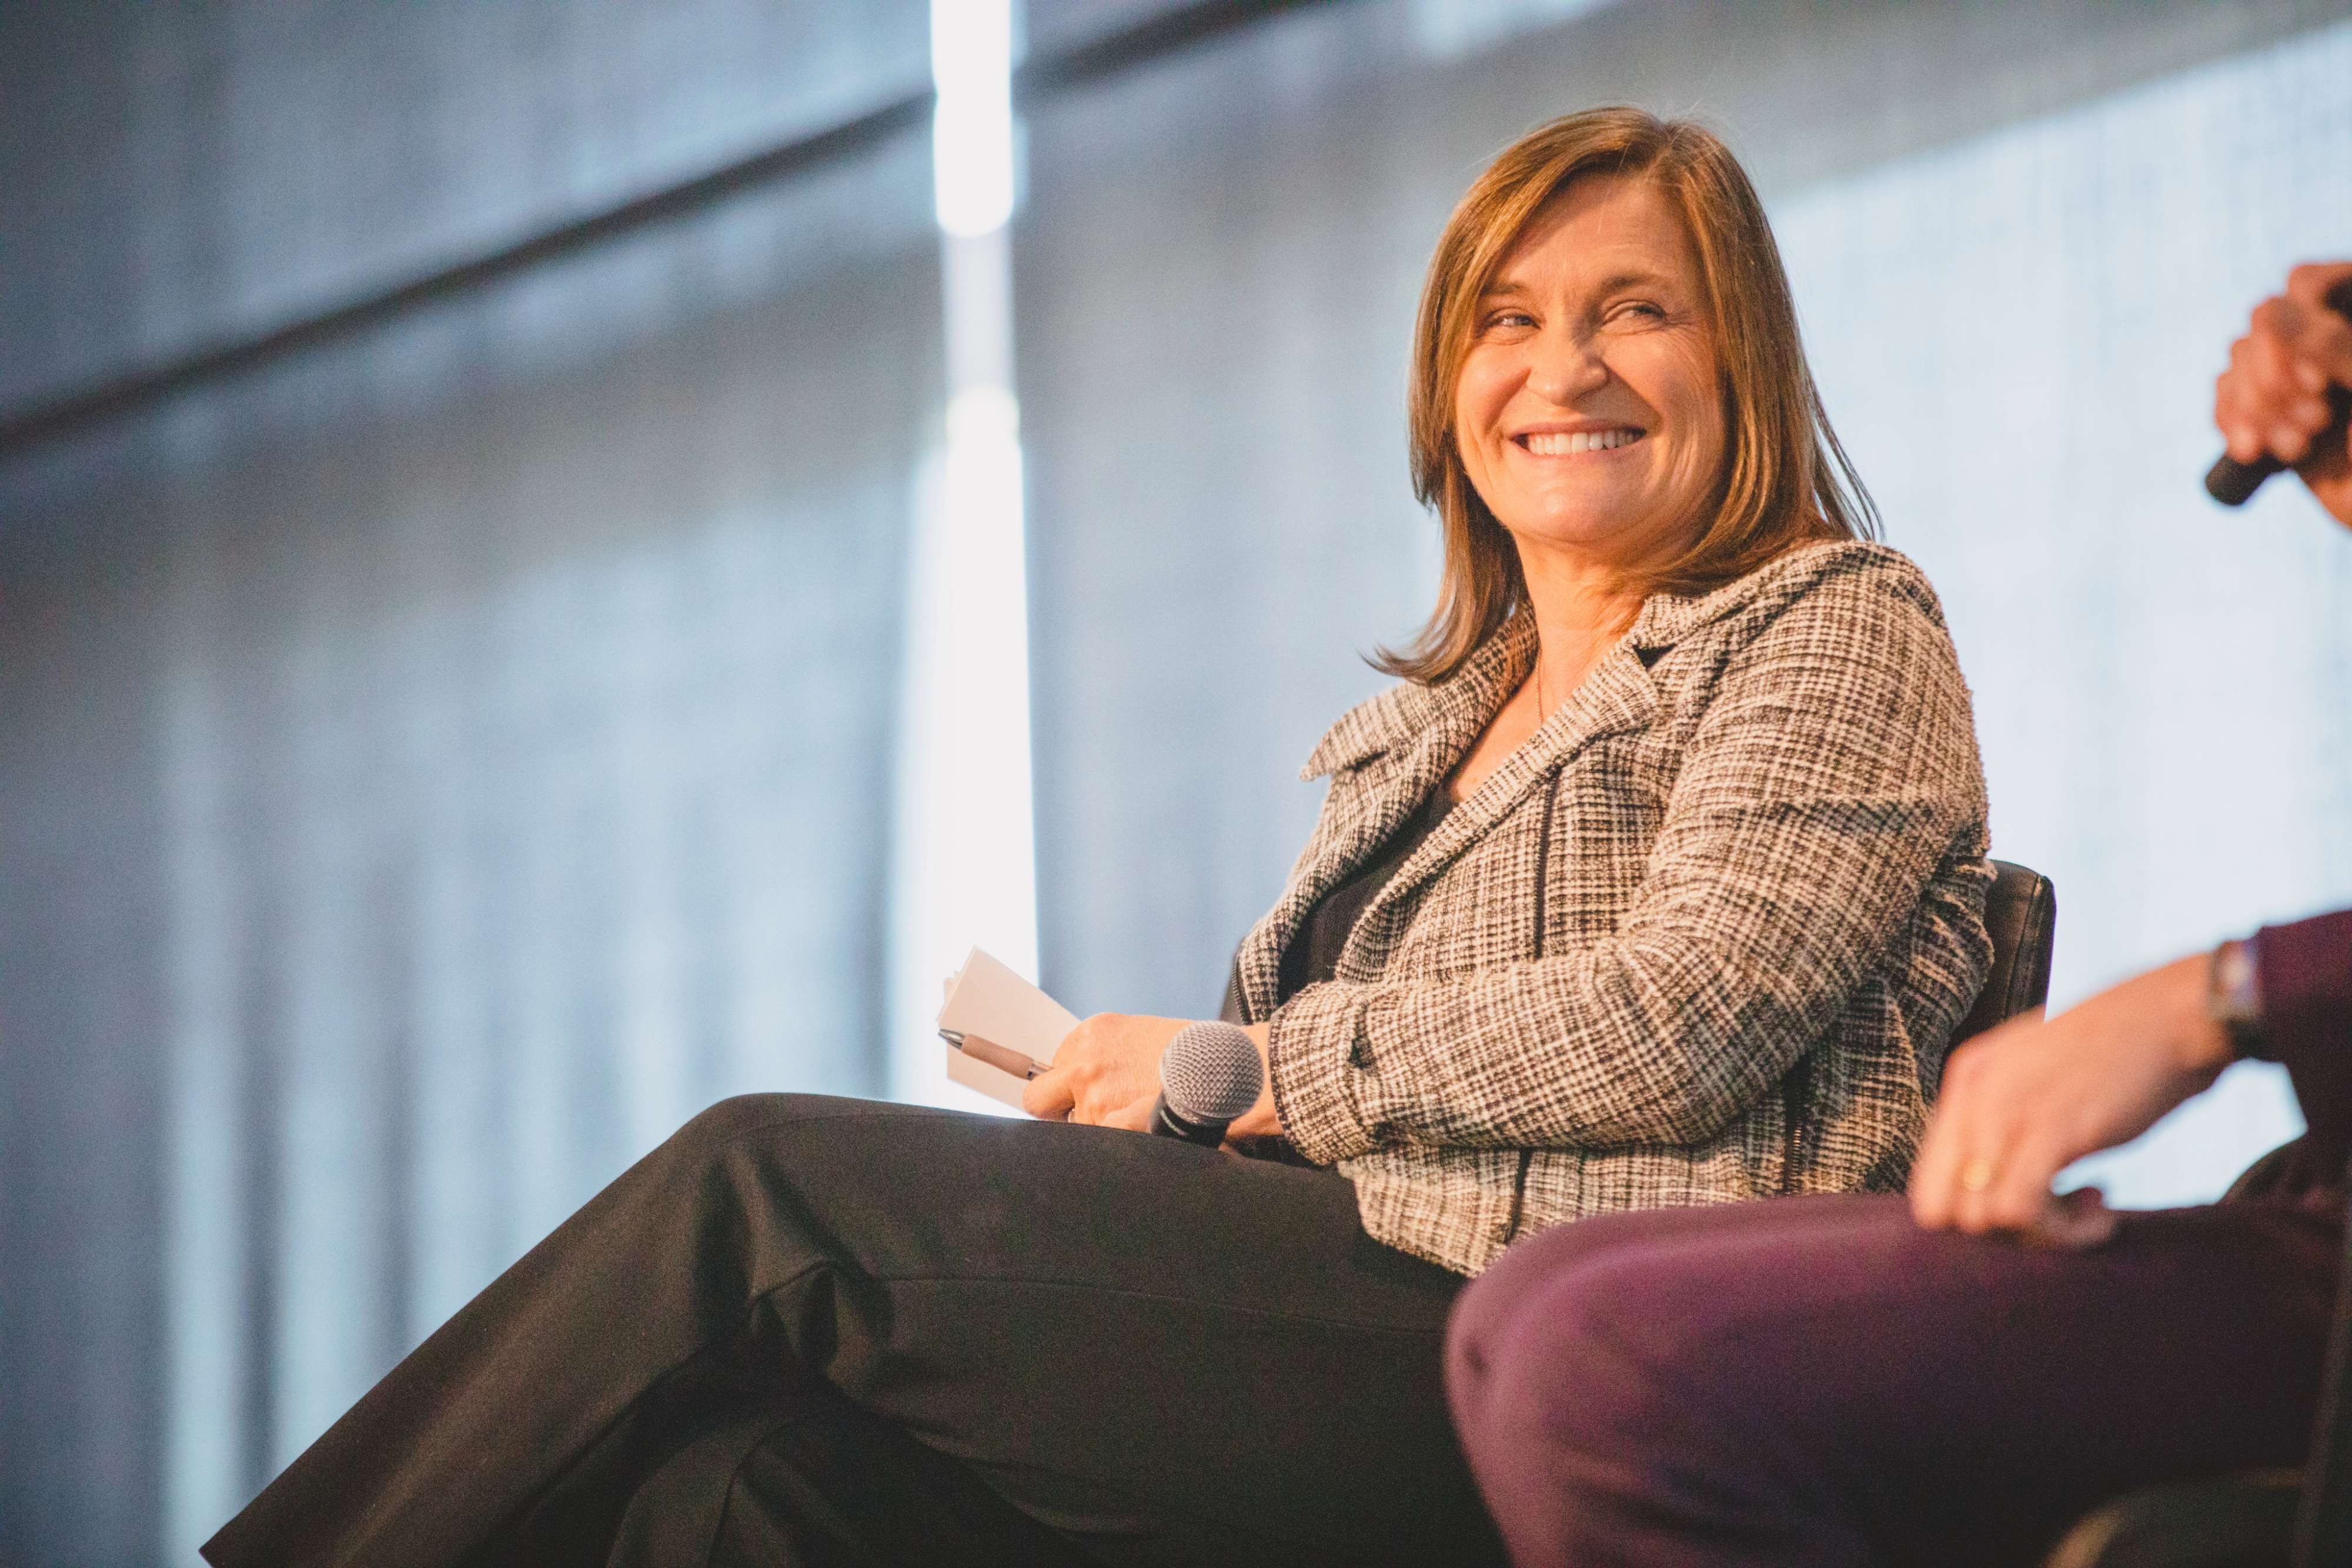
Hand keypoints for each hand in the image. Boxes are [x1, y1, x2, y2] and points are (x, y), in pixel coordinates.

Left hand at [1024, 1013, 1187, 1130]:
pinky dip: (1109, 1141)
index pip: (1052, 1067)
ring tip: (1134, 1119)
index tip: (1084, 1091)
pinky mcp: (1110, 1122)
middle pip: (1037, 1099)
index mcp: (1089, 1034)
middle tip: (1078, 1116)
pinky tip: (1131, 1136)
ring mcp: (1094, 1096)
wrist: (1222, 1065)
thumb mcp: (1135, 1034)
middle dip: (1055, 1109)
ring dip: (1094, 1127)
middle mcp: (1084, 1063)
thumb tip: (1076, 1079)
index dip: (1068, 1085)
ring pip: (1071, 1128)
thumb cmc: (1186, 1051)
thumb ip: (1101, 1053)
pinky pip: (1093, 1142)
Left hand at [1909, 954, 2234, 1243]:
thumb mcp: (2040, 1073)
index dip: (1975, 1214)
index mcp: (1967, 1078)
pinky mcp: (2051, 1130)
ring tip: (2089, 1204)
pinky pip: (2022, 1211)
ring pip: (1980, 1219)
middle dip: (1998, 1234)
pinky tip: (2102, 1211)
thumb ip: (2006, 1112)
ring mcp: (2007, 1110)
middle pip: (1942, 1210)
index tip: (2031, 1203)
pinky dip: (2063, 1232)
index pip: (1927, 1181)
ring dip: (2039, 1233)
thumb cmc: (2122, 1051)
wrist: (2177, 1015)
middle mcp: (1973, 1093)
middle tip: (2055, 1214)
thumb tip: (1995, 1177)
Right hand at [2216, 260, 2351, 525]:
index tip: (2322, 381)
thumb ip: (2335, 346)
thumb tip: (2268, 308)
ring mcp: (2294, 374)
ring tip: (2298, 448)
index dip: (2300, 323)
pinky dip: (2232, 424)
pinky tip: (2256, 452)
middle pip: (2263, 324)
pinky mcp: (2268, 413)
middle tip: (2317, 424)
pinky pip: (2224, 399)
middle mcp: (2323, 338)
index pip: (2304, 283)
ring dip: (2258, 410)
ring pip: (2237, 361)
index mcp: (2350, 317)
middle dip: (2276, 380)